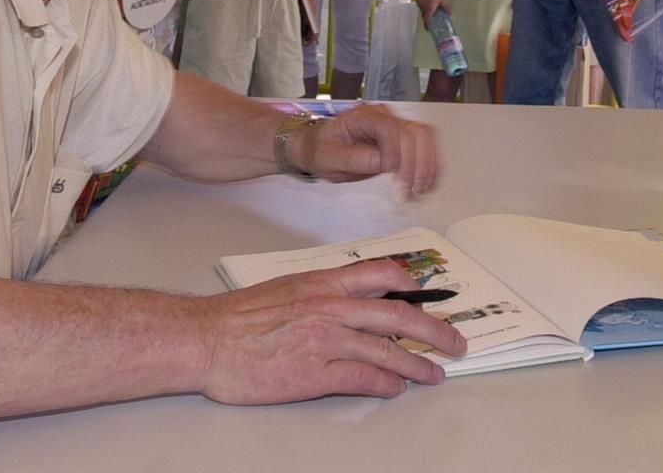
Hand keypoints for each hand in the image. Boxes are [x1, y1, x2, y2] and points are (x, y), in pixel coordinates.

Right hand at [196, 260, 467, 402]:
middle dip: (434, 329)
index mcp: (324, 283)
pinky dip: (385, 383)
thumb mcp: (287, 288)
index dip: (410, 284)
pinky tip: (396, 388)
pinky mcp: (315, 372)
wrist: (207, 339)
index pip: (380, 274)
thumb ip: (322, 292)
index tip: (427, 294)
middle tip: (455, 342)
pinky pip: (363, 376)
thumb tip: (351, 300)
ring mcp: (325, 339)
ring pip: (387, 349)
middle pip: (397, 314)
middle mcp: (331, 306)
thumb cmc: (239, 317)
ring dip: (418, 364)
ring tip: (435, 373)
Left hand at [295, 102, 438, 198]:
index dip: (396, 153)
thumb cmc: (322, 150)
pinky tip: (425, 184)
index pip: (389, 129)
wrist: (319, 145)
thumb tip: (386, 164)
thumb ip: (357, 160)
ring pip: (424, 138)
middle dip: (416, 164)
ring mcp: (396, 124)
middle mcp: (384, 116)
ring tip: (420, 191)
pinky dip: (429, 165)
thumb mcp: (330, 159)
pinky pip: (425, 146)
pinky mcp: (403, 137)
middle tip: (410, 191)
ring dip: (427, 166)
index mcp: (363, 116)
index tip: (394, 178)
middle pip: (413, 132)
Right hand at [415, 0, 446, 23]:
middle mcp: (423, 7)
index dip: (427, 26)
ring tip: (431, 7)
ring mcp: (419, 3)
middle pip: (424, 16)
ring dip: (426, 11)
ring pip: (422, 11)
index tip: (428, 29)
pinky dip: (424, 6)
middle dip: (427, 18)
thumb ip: (445, 8)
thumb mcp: (442, 0)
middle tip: (432, 18)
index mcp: (429, 9)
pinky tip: (428, 1)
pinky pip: (420, 6)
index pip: (427, 21)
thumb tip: (449, 13)